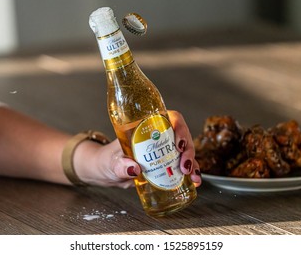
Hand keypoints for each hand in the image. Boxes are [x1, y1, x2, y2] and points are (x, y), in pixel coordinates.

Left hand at [75, 110, 201, 187]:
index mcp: (147, 127)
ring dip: (192, 163)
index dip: (180, 128)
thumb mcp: (110, 161)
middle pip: (182, 136)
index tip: (178, 143)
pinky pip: (182, 166)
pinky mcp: (165, 165)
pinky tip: (193, 181)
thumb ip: (119, 165)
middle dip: (188, 150)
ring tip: (192, 176)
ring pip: (185, 152)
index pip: (171, 118)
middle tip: (184, 165)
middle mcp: (159, 137)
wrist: (106, 173)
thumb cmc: (107, 160)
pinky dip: (190, 173)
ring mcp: (164, 151)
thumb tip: (133, 168)